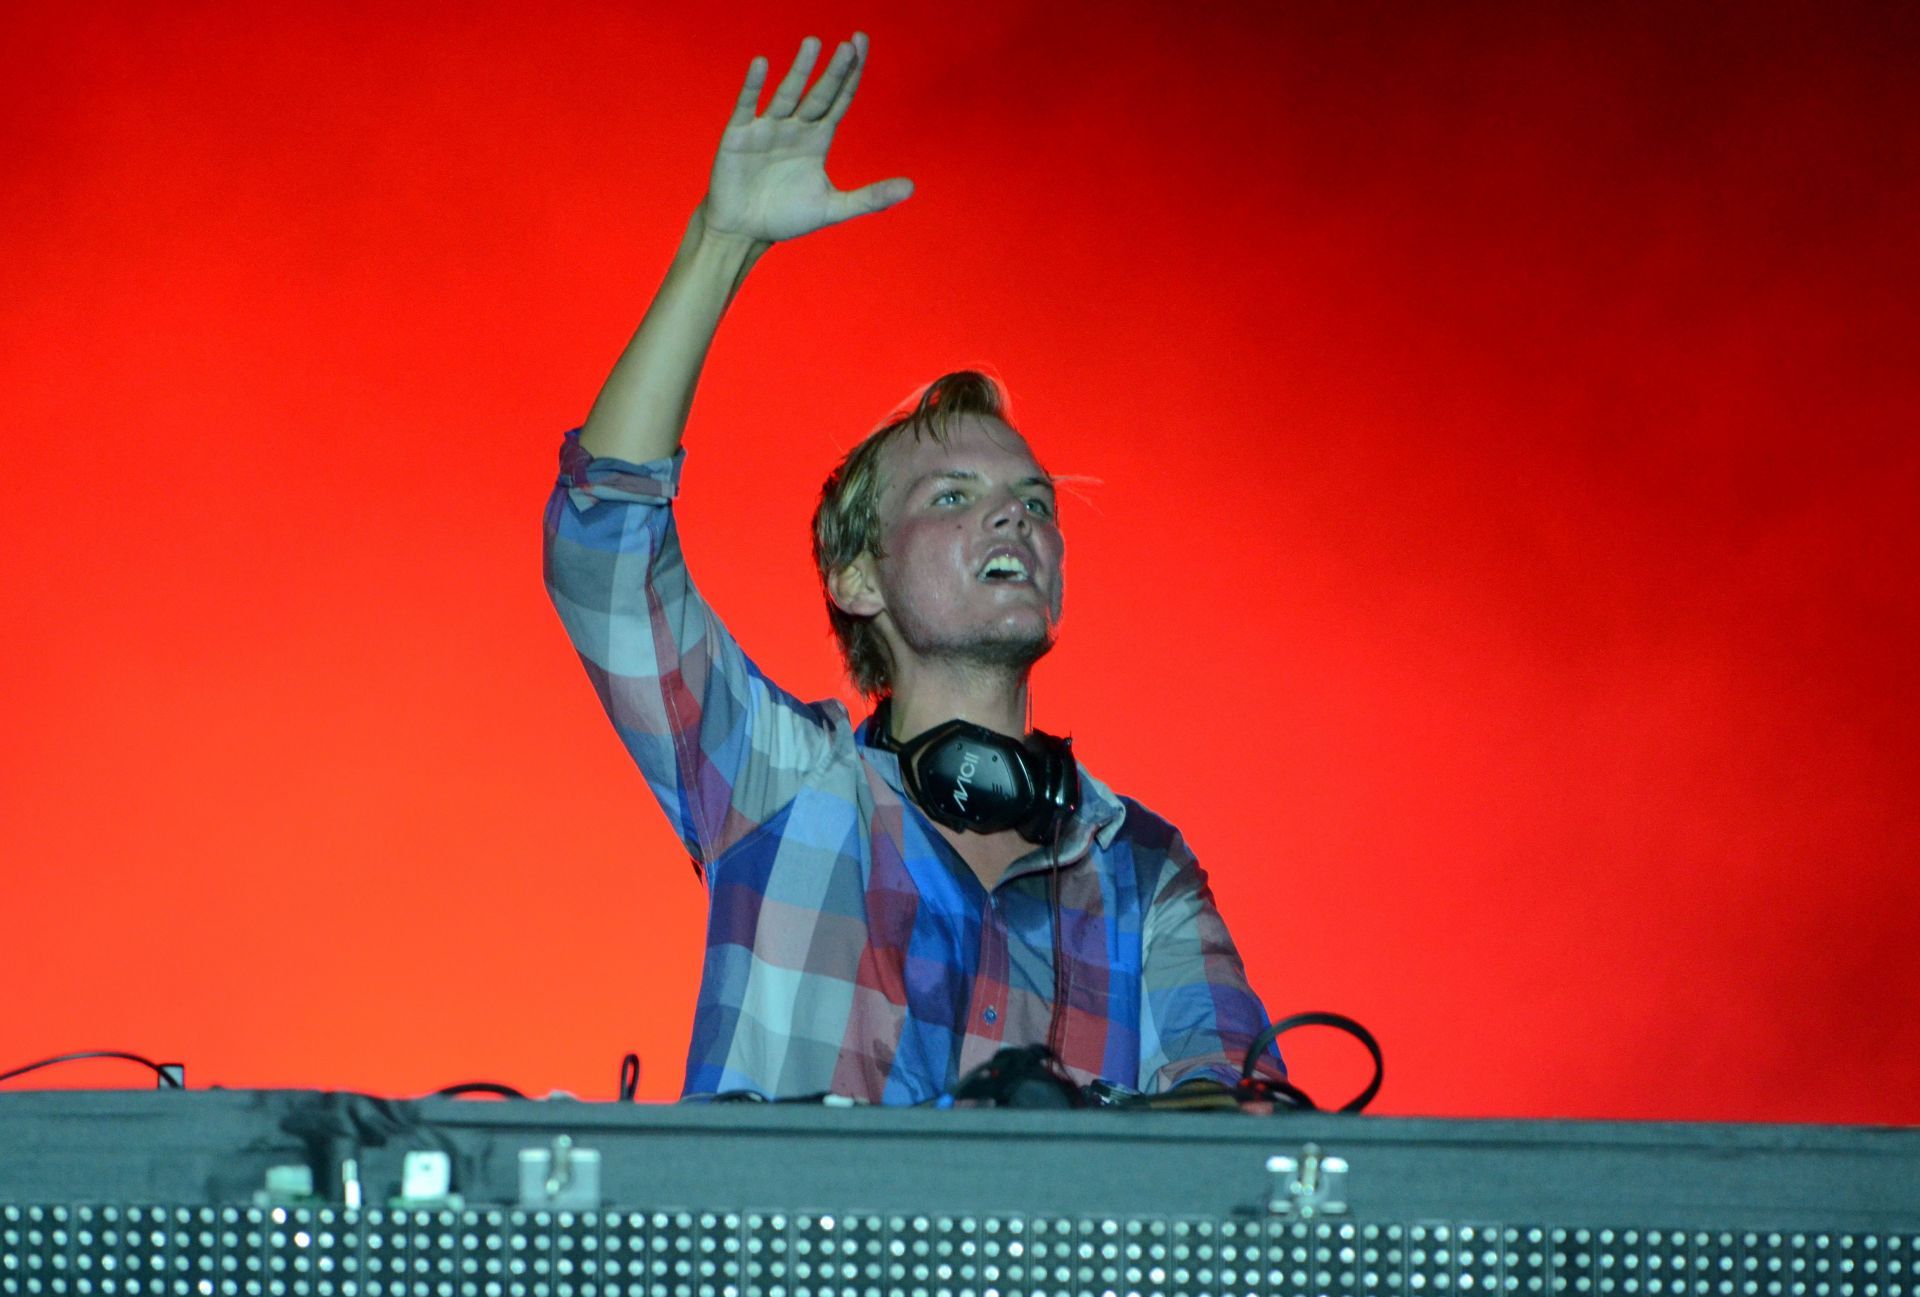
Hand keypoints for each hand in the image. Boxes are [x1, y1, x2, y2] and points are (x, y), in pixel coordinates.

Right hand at [703, 33, 911, 244]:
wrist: (744, 230)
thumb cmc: (787, 217)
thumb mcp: (834, 209)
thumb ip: (871, 197)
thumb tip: (911, 188)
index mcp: (818, 138)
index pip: (840, 99)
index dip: (852, 75)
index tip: (861, 44)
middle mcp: (796, 127)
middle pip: (819, 94)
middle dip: (835, 71)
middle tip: (850, 46)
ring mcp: (767, 128)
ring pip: (787, 94)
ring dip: (800, 70)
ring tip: (813, 44)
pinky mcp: (739, 135)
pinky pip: (748, 105)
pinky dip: (754, 86)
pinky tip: (762, 64)